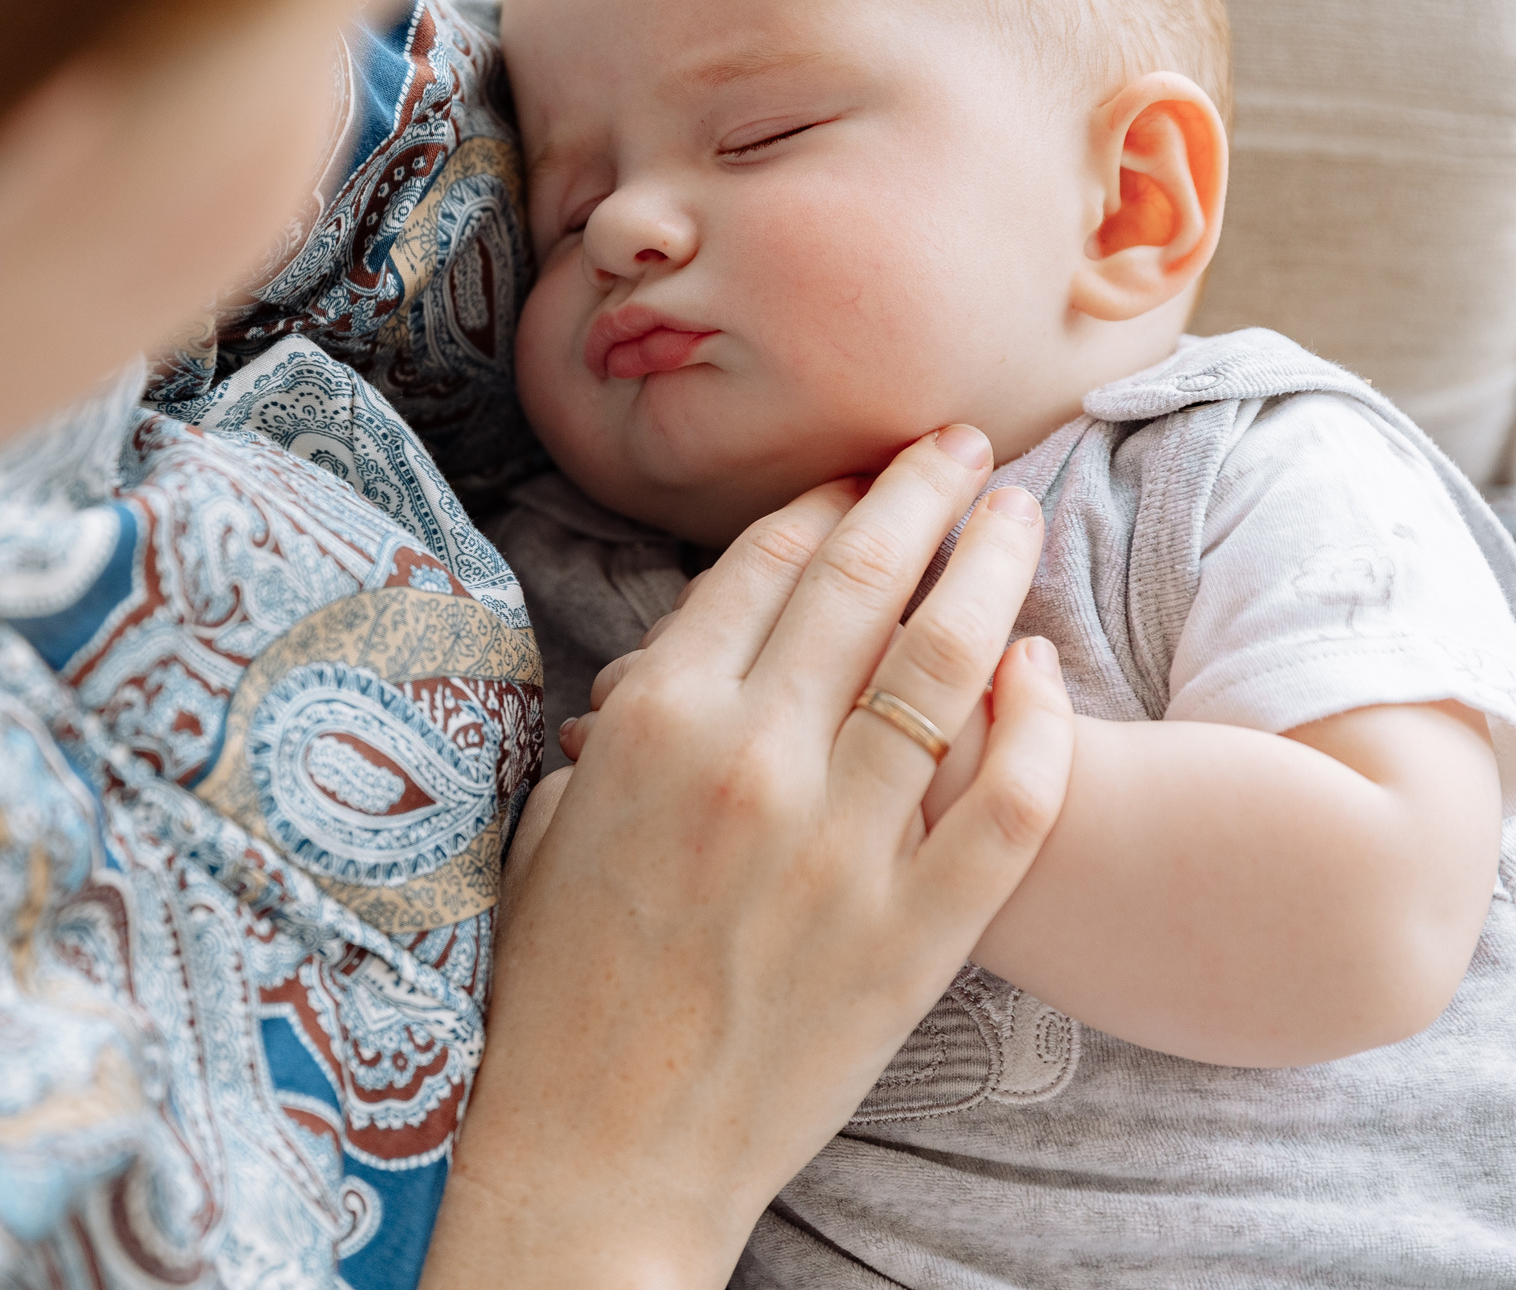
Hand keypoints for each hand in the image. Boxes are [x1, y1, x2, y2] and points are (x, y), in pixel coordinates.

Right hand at [424, 428, 1072, 1288]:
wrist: (599, 1152)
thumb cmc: (555, 993)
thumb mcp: (552, 830)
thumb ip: (619, 733)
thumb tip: (677, 668)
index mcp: (650, 724)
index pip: (760, 567)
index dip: (820, 503)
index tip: (857, 474)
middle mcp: (752, 760)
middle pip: (863, 581)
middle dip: (920, 493)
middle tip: (964, 447)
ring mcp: (843, 845)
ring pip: (949, 664)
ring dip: (992, 568)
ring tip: (1019, 515)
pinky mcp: (917, 931)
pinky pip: (1011, 802)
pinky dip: (1041, 724)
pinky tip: (1048, 671)